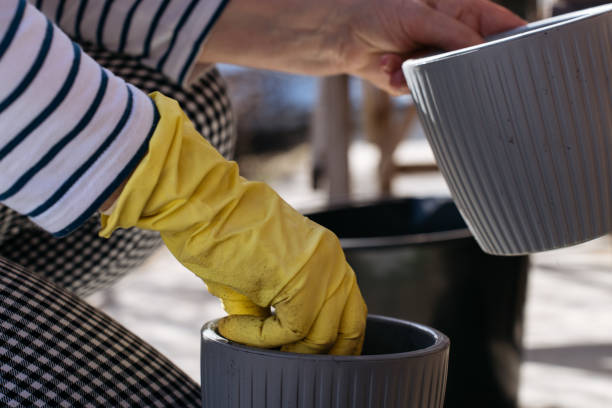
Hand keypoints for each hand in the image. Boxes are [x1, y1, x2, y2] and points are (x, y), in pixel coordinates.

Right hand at [100, 93, 366, 354]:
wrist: (202, 203)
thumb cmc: (219, 234)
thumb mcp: (259, 274)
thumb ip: (277, 304)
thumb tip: (278, 344)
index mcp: (327, 254)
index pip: (350, 307)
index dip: (333, 339)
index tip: (302, 353)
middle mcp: (332, 260)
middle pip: (349, 325)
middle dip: (323, 353)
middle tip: (288, 362)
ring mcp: (320, 269)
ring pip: (320, 336)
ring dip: (284, 351)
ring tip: (249, 343)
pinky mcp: (300, 280)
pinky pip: (291, 332)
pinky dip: (257, 338)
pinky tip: (229, 327)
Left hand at [200, 0, 524, 93]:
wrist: (329, 33)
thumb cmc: (372, 10)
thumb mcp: (418, 15)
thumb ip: (453, 33)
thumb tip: (481, 52)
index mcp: (457, 9)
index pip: (500, 26)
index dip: (515, 44)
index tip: (529, 63)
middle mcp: (445, 33)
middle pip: (475, 59)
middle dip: (463, 70)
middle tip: (456, 76)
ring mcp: (427, 57)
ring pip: (446, 80)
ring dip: (423, 75)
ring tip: (396, 60)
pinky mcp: (408, 76)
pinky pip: (419, 90)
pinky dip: (401, 83)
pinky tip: (384, 69)